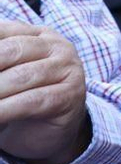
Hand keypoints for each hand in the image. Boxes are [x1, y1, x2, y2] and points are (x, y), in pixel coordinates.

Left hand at [0, 18, 88, 163]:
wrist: (50, 132)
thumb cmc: (19, 99)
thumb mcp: (2, 73)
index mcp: (37, 34)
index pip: (1, 32)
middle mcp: (57, 46)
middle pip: (10, 51)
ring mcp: (67, 69)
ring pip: (21, 77)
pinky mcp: (70, 96)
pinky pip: (32, 101)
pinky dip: (4, 110)